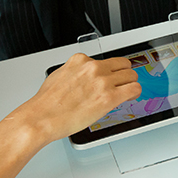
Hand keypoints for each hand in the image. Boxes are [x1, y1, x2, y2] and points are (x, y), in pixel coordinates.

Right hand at [9, 53, 139, 144]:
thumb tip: (85, 78)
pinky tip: (130, 97)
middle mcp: (93, 67)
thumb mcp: (60, 76)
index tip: (112, 77)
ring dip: (130, 84)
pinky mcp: (109, 97)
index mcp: (80, 60)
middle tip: (122, 85)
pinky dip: (135, 93)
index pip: (107, 60)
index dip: (112, 70)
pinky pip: (134, 89)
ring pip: (131, 76)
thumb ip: (77, 72)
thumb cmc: (47, 103)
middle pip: (123, 65)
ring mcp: (103, 81)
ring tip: (126, 92)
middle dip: (124, 75)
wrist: (42, 118)